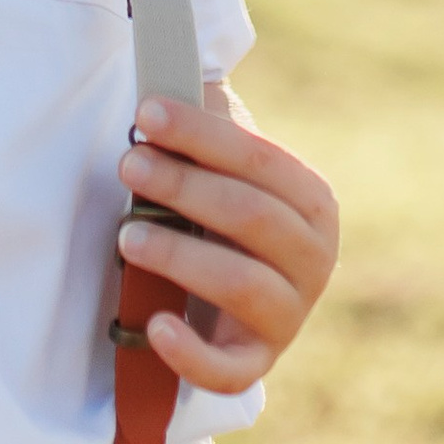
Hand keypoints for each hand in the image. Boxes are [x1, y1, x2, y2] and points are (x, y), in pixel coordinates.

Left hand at [117, 86, 338, 393]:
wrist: (240, 300)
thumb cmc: (224, 216)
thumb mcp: (226, 171)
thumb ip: (209, 129)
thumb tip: (166, 74)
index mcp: (312, 201)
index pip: (261, 160)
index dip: (202, 134)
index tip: (145, 113)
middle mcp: (315, 259)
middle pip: (250, 217)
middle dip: (184, 186)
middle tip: (128, 165)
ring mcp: (289, 315)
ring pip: (241, 284)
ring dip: (182, 256)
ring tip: (128, 235)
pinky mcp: (256, 363)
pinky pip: (229, 369)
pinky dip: (192, 352)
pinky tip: (155, 326)